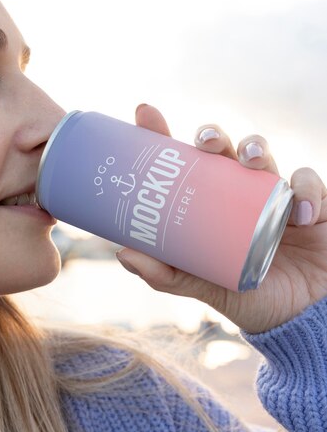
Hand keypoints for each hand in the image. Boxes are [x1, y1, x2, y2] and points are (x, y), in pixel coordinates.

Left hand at [116, 104, 326, 333]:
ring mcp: (274, 195)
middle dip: (212, 135)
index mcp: (211, 205)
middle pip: (223, 150)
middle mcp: (239, 193)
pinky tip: (301, 214)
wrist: (299, 318)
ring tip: (252, 160)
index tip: (144, 113)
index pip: (185, 164)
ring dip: (256, 148)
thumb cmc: (249, 297)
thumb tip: (124, 253)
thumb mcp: (205, 286)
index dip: (165, 135)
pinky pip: (308, 183)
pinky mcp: (311, 204)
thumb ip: (168, 275)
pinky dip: (306, 191)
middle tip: (204, 142)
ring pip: (263, 155)